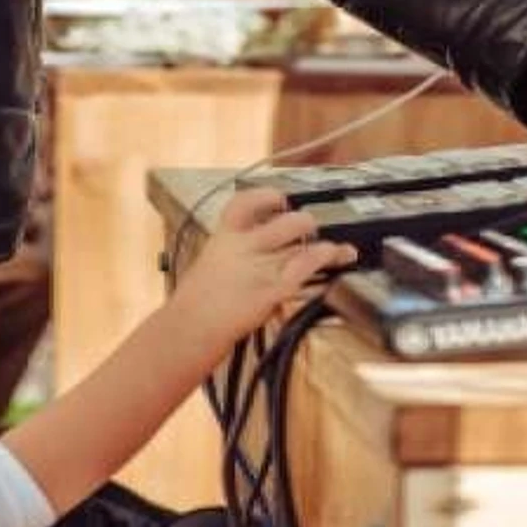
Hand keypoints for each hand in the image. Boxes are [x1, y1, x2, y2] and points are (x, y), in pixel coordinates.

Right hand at [176, 188, 355, 343]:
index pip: (244, 203)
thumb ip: (234, 260)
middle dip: (305, 223)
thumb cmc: (193, 306)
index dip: (265, 197)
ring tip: (340, 250)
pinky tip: (334, 269)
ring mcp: (257, 267)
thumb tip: (258, 260)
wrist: (186, 330)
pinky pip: (303, 270)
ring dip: (327, 248)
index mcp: (222, 238)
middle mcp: (242, 247)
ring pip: (301, 246)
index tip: (280, 199)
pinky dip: (323, 265)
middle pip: (284, 222)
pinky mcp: (269, 290)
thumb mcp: (209, 269)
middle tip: (315, 232)